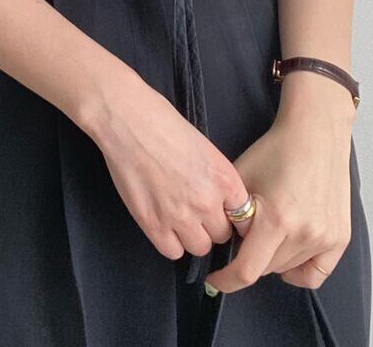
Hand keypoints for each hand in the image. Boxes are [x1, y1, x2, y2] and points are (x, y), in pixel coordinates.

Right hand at [81, 70, 250, 261]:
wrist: (128, 120)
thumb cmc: (163, 121)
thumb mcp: (204, 147)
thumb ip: (215, 177)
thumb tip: (216, 197)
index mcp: (225, 178)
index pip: (243, 216)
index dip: (230, 215)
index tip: (221, 212)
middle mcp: (208, 201)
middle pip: (222, 235)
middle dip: (211, 225)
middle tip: (196, 211)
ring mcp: (181, 215)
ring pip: (199, 247)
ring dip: (191, 236)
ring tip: (178, 218)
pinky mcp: (153, 224)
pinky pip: (173, 252)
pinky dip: (170, 241)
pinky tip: (163, 223)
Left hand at [205, 71, 354, 292]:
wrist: (315, 133)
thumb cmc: (276, 150)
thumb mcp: (241, 179)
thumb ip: (230, 215)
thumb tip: (222, 243)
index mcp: (276, 219)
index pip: (247, 270)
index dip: (226, 279)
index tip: (215, 279)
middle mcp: (304, 233)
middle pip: (265, 268)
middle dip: (248, 256)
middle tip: (245, 233)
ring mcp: (326, 237)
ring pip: (287, 269)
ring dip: (272, 258)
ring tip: (269, 229)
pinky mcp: (340, 237)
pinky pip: (316, 273)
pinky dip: (298, 270)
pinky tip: (288, 254)